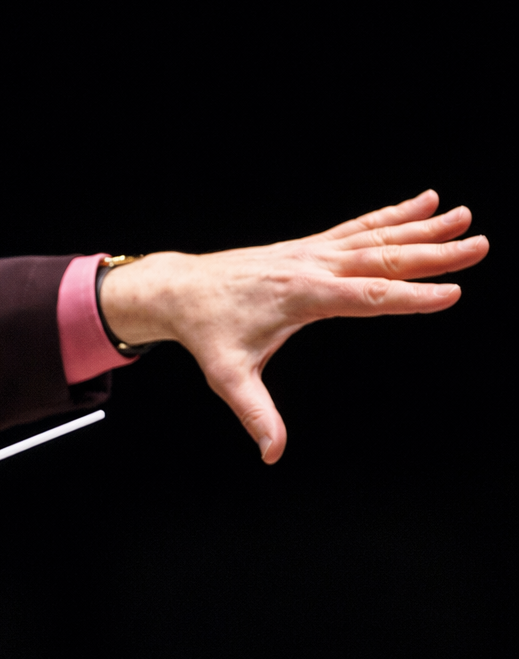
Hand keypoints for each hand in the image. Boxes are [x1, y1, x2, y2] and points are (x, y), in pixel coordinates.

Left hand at [98, 190, 488, 462]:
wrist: (179, 290)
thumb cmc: (206, 333)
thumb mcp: (228, 377)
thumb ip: (255, 415)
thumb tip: (271, 455)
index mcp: (300, 296)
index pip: (366, 296)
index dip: (409, 296)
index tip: (452, 293)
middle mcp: (311, 267)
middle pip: (381, 259)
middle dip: (433, 254)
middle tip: (481, 246)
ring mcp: (310, 252)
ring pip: (374, 237)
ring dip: (422, 228)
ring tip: (463, 216)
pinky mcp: (308, 246)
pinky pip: (357, 228)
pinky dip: (392, 215)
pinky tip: (424, 203)